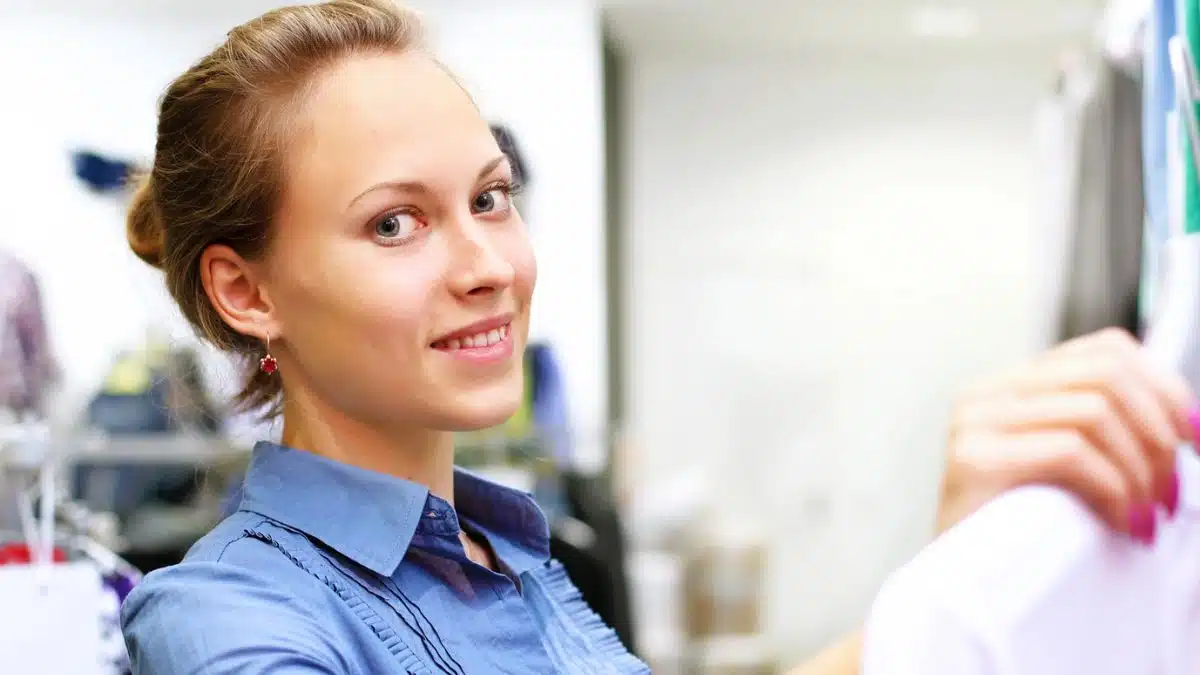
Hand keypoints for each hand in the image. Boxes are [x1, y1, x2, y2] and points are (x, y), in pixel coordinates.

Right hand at [936, 328, 1198, 541]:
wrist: (954, 588)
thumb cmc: (1018, 535)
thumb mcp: (1067, 470)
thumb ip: (1102, 433)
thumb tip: (1183, 423)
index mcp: (1014, 385)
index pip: (1105, 349)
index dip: (1164, 387)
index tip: (1193, 437)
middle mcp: (990, 392)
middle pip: (1106, 374)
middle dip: (1159, 434)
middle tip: (1171, 491)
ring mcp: (976, 421)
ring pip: (1094, 411)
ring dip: (1140, 470)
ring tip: (1147, 515)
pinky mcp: (974, 459)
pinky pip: (1070, 452)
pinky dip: (1114, 489)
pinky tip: (1122, 522)